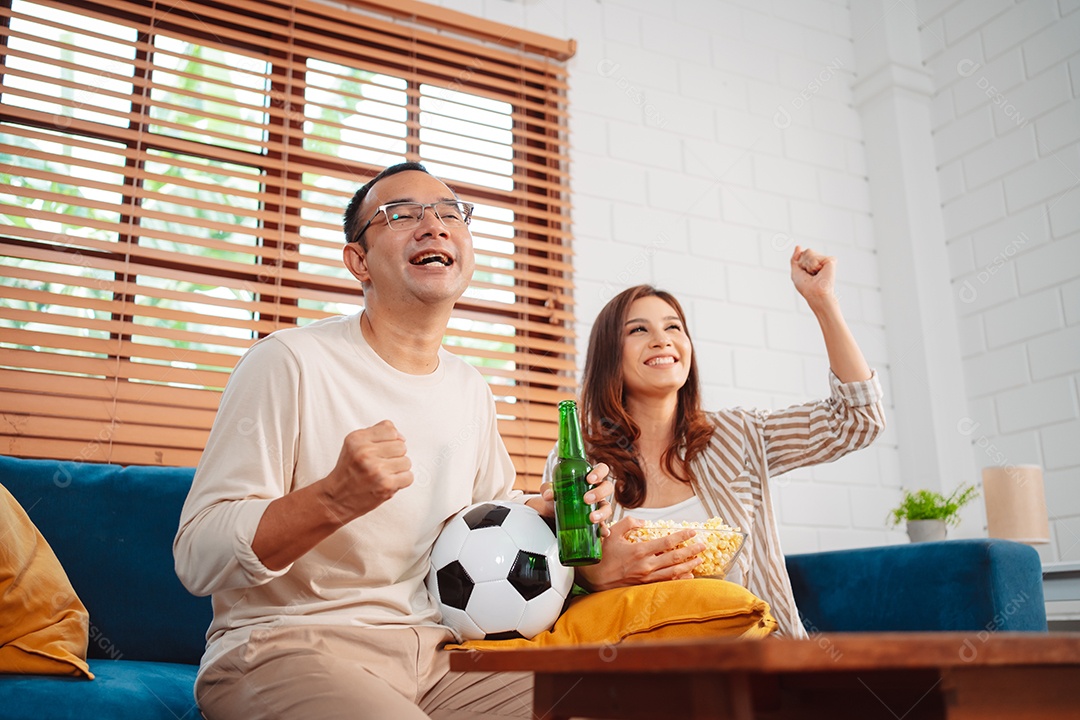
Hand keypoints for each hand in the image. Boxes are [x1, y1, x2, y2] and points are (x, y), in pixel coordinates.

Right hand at [320, 420, 412, 523]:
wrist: (337, 499)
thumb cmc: (349, 470)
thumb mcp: (355, 444)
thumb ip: (378, 432)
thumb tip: (402, 437)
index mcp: (357, 439)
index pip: (391, 430)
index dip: (389, 441)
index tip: (380, 451)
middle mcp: (365, 452)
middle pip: (401, 446)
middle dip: (394, 456)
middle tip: (380, 465)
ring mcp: (376, 469)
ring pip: (406, 461)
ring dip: (398, 469)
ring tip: (383, 474)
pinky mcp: (386, 484)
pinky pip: (409, 477)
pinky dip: (401, 481)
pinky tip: (388, 483)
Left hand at [532, 462, 614, 536]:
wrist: (553, 513)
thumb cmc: (558, 495)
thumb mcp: (551, 490)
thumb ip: (548, 488)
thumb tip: (548, 495)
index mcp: (590, 478)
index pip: (602, 469)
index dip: (599, 472)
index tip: (589, 479)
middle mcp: (598, 491)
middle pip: (608, 488)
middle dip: (599, 493)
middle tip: (586, 499)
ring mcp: (599, 506)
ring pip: (608, 507)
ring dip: (602, 512)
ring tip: (592, 518)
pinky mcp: (597, 521)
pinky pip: (605, 525)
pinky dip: (605, 529)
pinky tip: (603, 533)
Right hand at [575, 516, 704, 591]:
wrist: (592, 579)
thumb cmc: (601, 555)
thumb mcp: (612, 533)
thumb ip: (629, 524)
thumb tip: (644, 522)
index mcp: (639, 551)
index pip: (667, 542)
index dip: (681, 536)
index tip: (692, 531)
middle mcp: (646, 566)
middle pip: (675, 558)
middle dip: (691, 551)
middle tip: (703, 545)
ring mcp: (646, 578)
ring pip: (674, 572)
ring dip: (689, 565)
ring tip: (700, 559)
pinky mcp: (644, 586)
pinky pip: (666, 583)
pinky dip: (679, 579)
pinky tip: (688, 576)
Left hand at [790, 245, 837, 309]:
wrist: (814, 292)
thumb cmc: (805, 286)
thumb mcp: (796, 272)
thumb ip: (795, 259)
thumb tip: (798, 246)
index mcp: (813, 264)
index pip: (802, 254)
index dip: (800, 263)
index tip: (804, 273)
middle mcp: (821, 261)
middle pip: (806, 251)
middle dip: (803, 263)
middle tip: (809, 274)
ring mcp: (826, 260)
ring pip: (809, 252)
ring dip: (807, 265)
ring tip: (814, 274)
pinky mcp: (831, 260)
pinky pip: (815, 256)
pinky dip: (813, 265)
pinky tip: (820, 272)